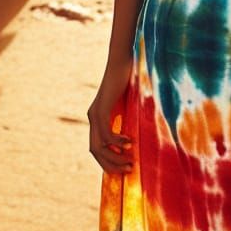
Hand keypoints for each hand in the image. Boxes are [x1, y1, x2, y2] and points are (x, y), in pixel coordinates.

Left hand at [88, 57, 134, 174]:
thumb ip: (127, 115)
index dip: (108, 161)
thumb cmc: (128, 79)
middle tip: (128, 170)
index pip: (97, 148)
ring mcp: (95, 114)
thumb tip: (137, 129)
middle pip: (95, 151)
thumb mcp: (127, 102)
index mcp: (97, 117)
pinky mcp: (101, 109)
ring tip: (130, 162)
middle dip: (111, 165)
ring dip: (114, 157)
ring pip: (99, 146)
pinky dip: (117, 142)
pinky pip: (105, 133)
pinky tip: (129, 143)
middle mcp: (92, 118)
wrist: (122, 60)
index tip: (123, 168)